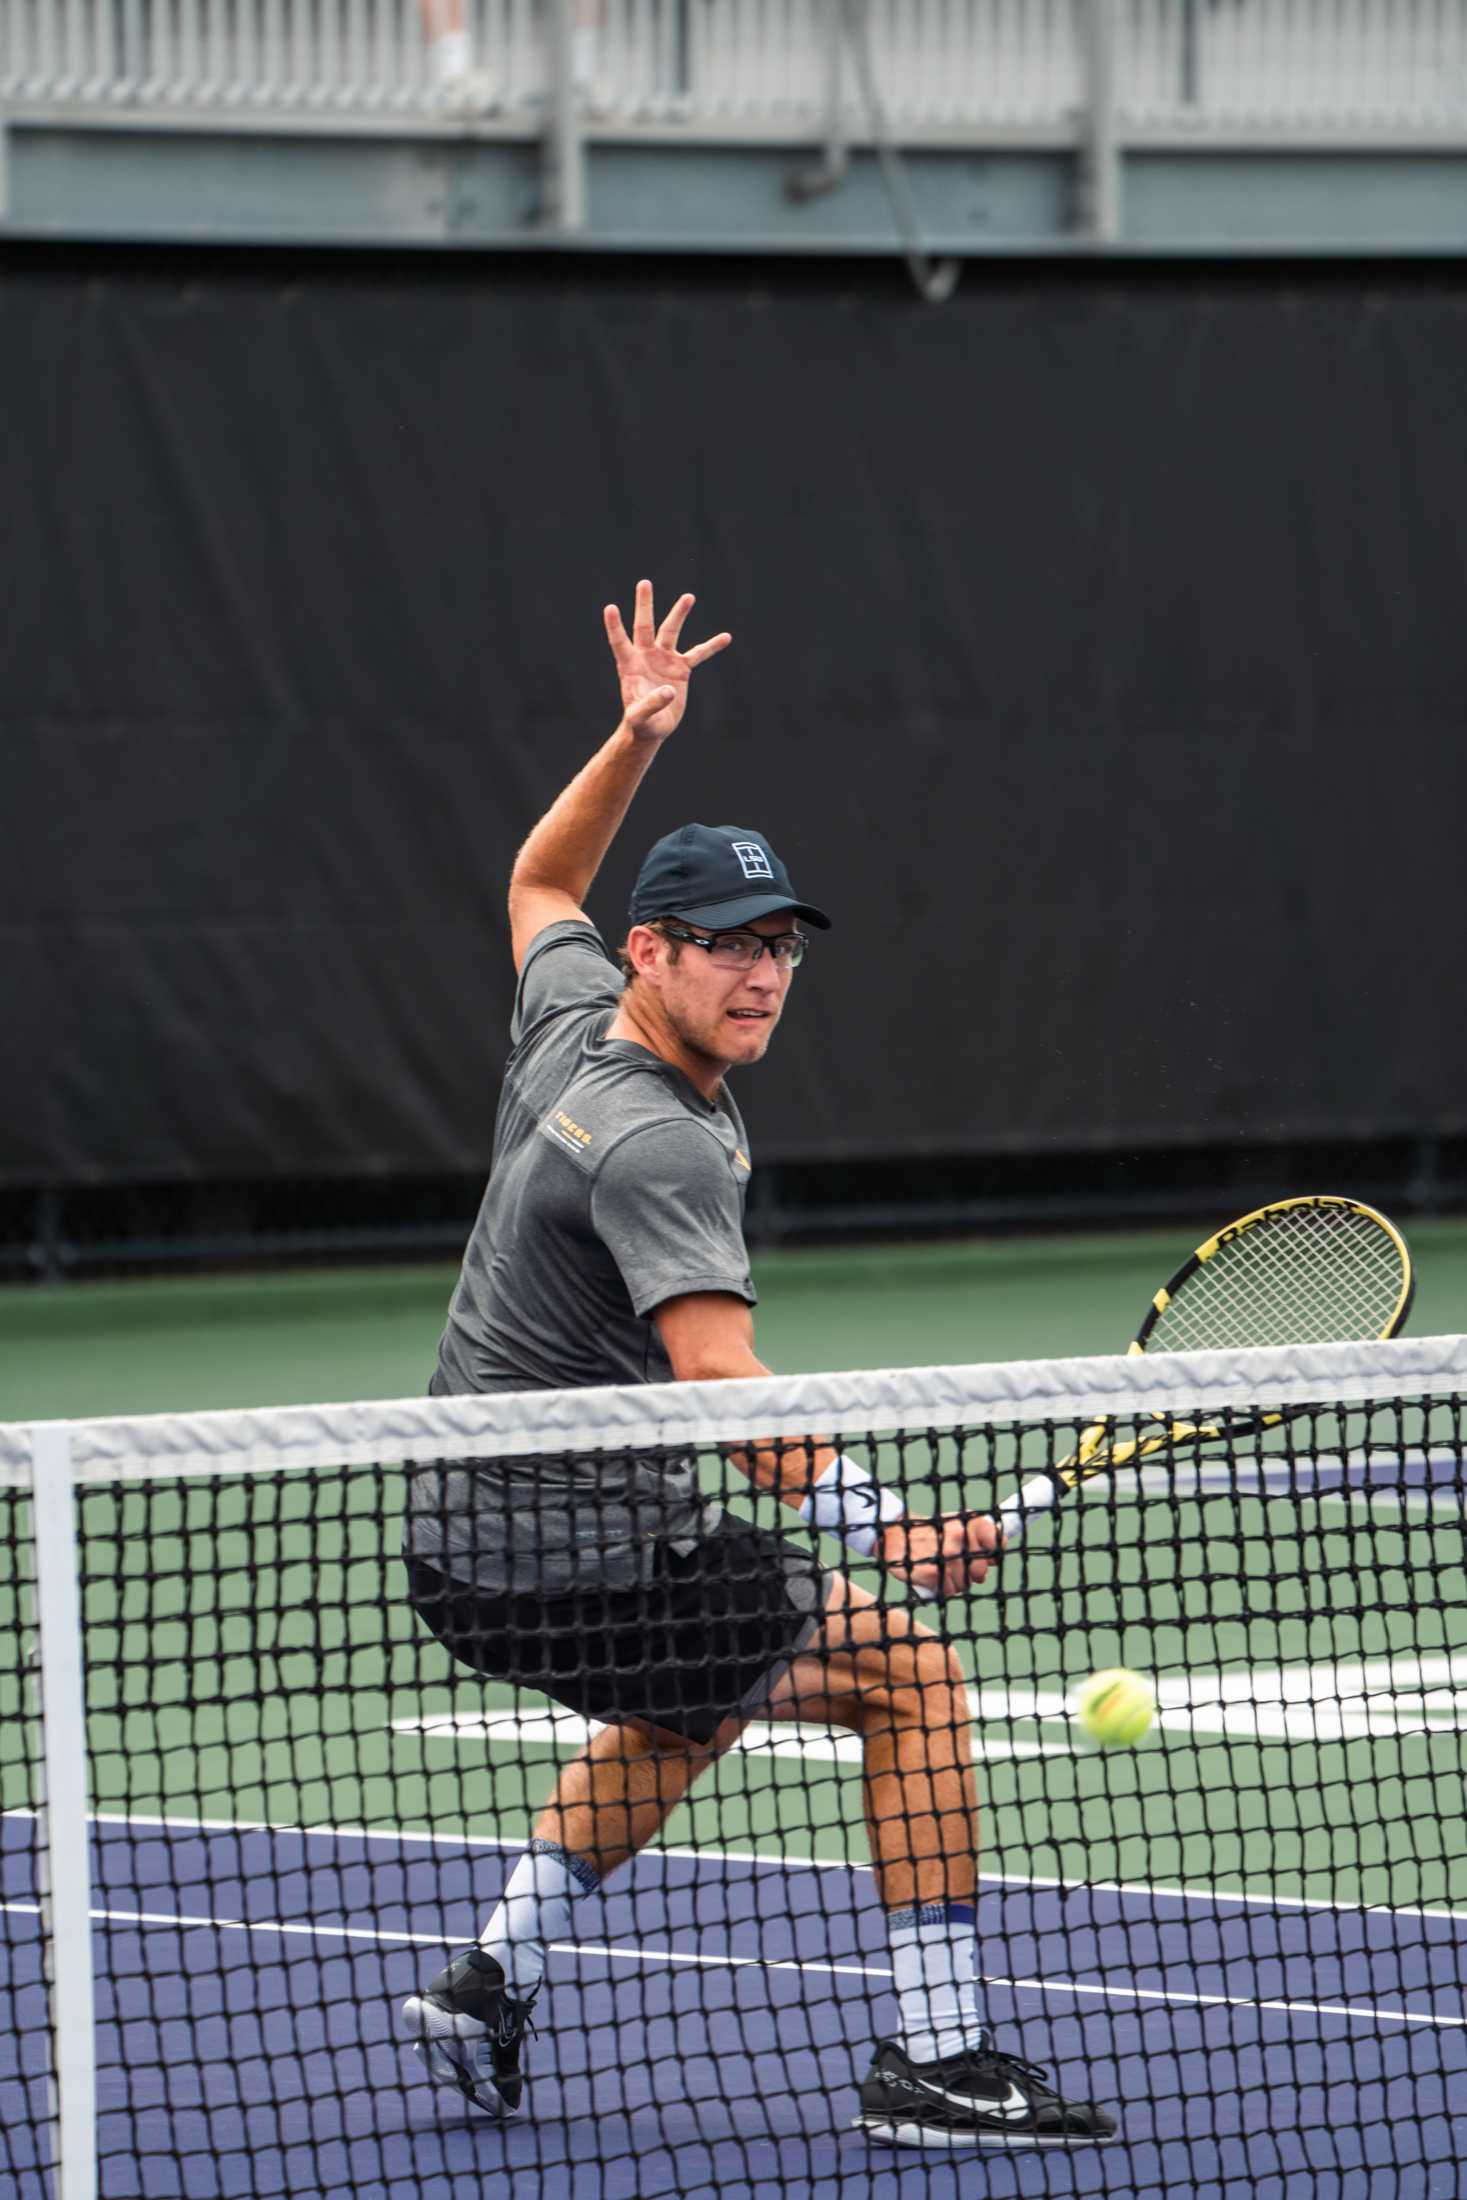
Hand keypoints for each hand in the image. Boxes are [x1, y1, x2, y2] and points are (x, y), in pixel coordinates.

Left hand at [604, 580, 731, 743]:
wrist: (653, 727)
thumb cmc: (641, 723)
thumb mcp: (641, 716)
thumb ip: (651, 704)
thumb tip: (669, 691)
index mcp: (629, 666)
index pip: (620, 642)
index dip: (615, 626)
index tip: (610, 607)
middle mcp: (646, 656)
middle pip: (645, 626)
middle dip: (644, 605)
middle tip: (644, 583)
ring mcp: (664, 659)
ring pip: (671, 632)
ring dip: (679, 614)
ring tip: (688, 597)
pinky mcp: (681, 668)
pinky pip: (698, 654)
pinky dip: (711, 646)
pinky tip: (726, 637)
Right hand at [877, 1513, 1001, 1600]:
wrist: (891, 1536)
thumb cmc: (928, 1532)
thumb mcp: (953, 1524)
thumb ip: (978, 1536)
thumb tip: (998, 1551)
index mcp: (964, 1522)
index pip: (994, 1541)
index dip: (994, 1553)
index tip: (990, 1557)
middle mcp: (957, 1537)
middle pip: (981, 1571)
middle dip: (973, 1574)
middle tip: (959, 1568)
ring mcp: (946, 1556)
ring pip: (965, 1584)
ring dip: (956, 1582)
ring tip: (941, 1571)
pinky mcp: (933, 1574)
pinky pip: (950, 1591)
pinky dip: (944, 1589)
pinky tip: (933, 1578)